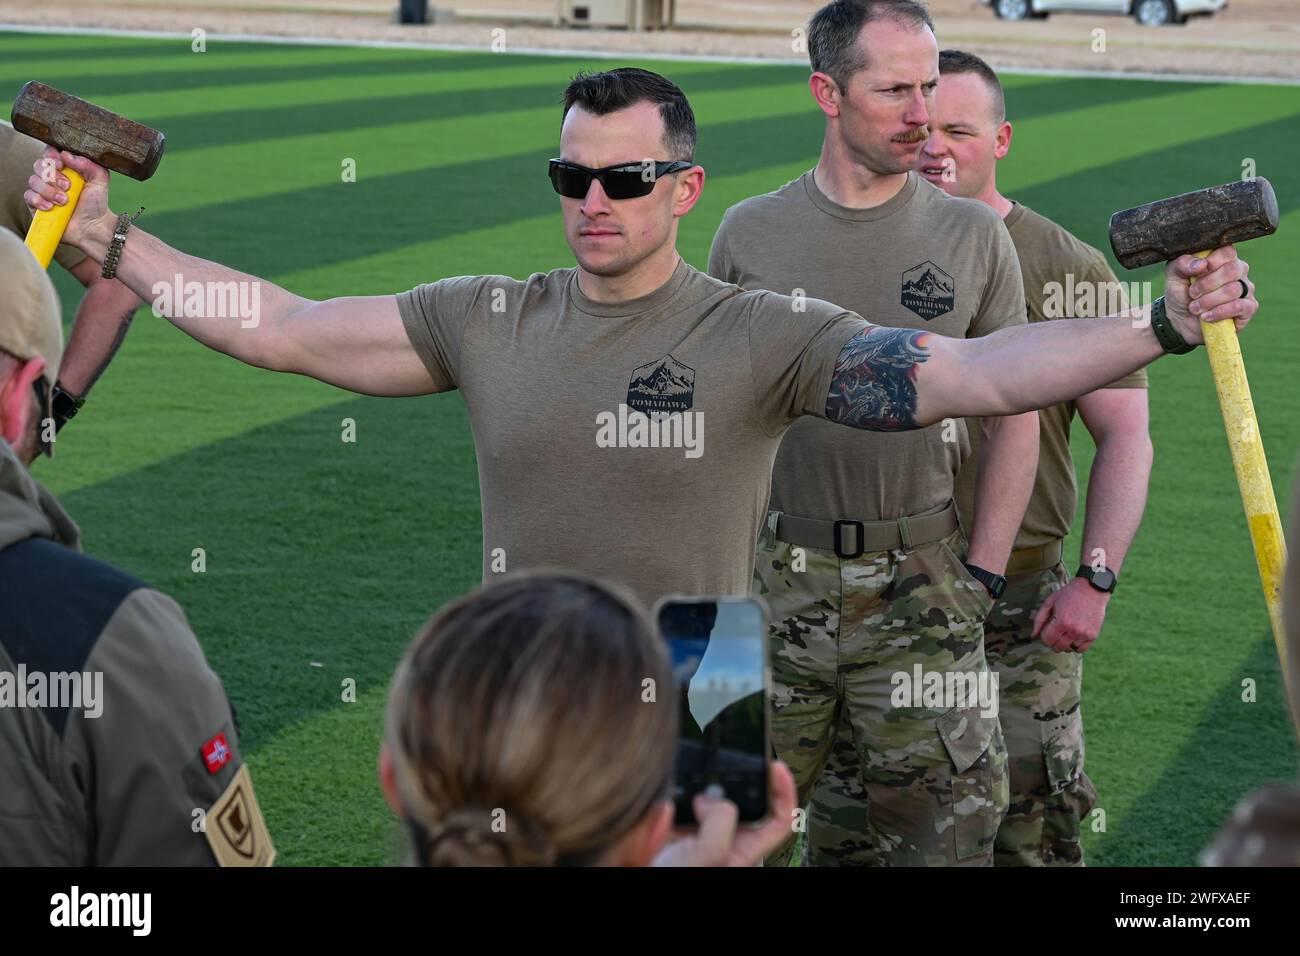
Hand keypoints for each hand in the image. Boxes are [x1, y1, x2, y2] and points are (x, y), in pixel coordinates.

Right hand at [23, 147, 115, 252]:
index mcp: (66, 168)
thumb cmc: (96, 204)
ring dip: (49, 191)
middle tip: (67, 186)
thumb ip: (89, 164)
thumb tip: (67, 154)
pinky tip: (51, 207)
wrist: (93, 228)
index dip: (52, 156)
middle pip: (39, 165)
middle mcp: (52, 177)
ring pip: (33, 180)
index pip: (50, 153)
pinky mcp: (36, 204)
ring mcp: (43, 191)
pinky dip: (39, 200)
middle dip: (52, 175)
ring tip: (64, 201)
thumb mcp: (100, 181)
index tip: (62, 165)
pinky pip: (28, 196)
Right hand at [652, 760, 797, 866]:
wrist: (638, 882)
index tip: (774, 767)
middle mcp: (724, 837)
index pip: (779, 818)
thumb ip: (719, 823)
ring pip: (711, 794)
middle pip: (743, 798)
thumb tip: (710, 796)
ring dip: (699, 786)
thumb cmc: (677, 879)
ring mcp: (700, 829)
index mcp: (743, 849)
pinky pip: (682, 796)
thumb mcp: (709, 857)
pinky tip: (668, 798)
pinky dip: (676, 790)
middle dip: (733, 780)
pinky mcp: (678, 822)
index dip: (783, 791)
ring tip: (687, 790)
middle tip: (719, 773)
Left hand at [1032, 577, 1108, 652]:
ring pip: (1069, 649)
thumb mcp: (1049, 602)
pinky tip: (1074, 636)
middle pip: (1058, 647)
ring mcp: (1084, 634)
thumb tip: (1033, 635)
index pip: (1047, 640)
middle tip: (1056, 632)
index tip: (1048, 629)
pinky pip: (1081, 650)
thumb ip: (1039, 619)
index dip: (1045, 636)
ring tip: (1066, 631)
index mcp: (1061, 622)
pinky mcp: (1093, 635)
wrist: (1091, 589)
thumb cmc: (1068, 595)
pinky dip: (1076, 645)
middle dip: (1053, 641)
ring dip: (1066, 643)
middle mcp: (1073, 630)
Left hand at [1162, 246, 1256, 343]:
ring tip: (1194, 308)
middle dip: (1207, 284)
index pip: (1227, 251)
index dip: (1211, 262)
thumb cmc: (1180, 292)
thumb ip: (1182, 264)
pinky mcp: (1248, 307)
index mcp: (1223, 258)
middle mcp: (1238, 270)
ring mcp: (1245, 288)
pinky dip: (1220, 312)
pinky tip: (1206, 316)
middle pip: (1232, 270)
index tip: (1196, 273)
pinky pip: (1241, 306)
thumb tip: (1201, 264)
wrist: (1180, 320)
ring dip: (1209, 301)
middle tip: (1192, 293)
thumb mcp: (1174, 275)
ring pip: (1234, 289)